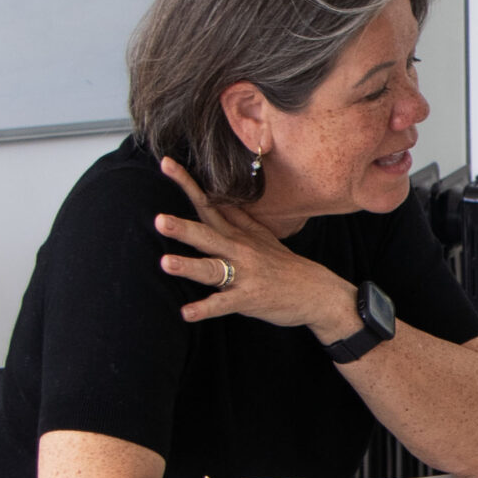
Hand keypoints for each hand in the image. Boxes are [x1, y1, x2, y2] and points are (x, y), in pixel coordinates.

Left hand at [152, 157, 364, 341]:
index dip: (187, 185)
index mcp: (238, 234)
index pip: (208, 204)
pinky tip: (186, 313)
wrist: (317, 291)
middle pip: (207, 235)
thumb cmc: (284, 264)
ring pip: (213, 269)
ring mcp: (244, 275)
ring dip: (189, 266)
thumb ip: (236, 218)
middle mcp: (239, 251)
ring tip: (165, 262)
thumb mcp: (261, 236)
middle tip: (159, 220)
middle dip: (183, 228)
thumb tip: (215, 197)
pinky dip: (205, 310)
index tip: (166, 164)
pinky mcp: (249, 299)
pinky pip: (223, 305)